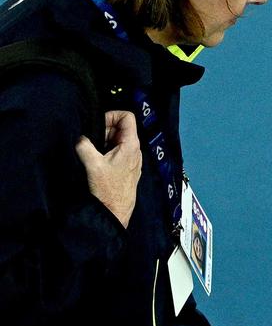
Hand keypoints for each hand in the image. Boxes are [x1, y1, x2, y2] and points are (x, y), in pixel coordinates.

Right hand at [75, 110, 141, 227]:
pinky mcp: (127, 166)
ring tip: (94, 153)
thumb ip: (84, 145)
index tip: (98, 125)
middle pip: (121, 127)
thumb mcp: (92, 164)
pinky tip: (99, 161)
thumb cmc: (108, 189)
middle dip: (104, 130)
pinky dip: (107, 151)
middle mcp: (135, 150)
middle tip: (93, 142)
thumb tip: (80, 138)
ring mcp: (132, 159)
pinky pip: (117, 151)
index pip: (127, 116)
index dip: (112, 115)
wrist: (115, 210)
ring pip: (118, 139)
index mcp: (131, 145)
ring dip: (104, 141)